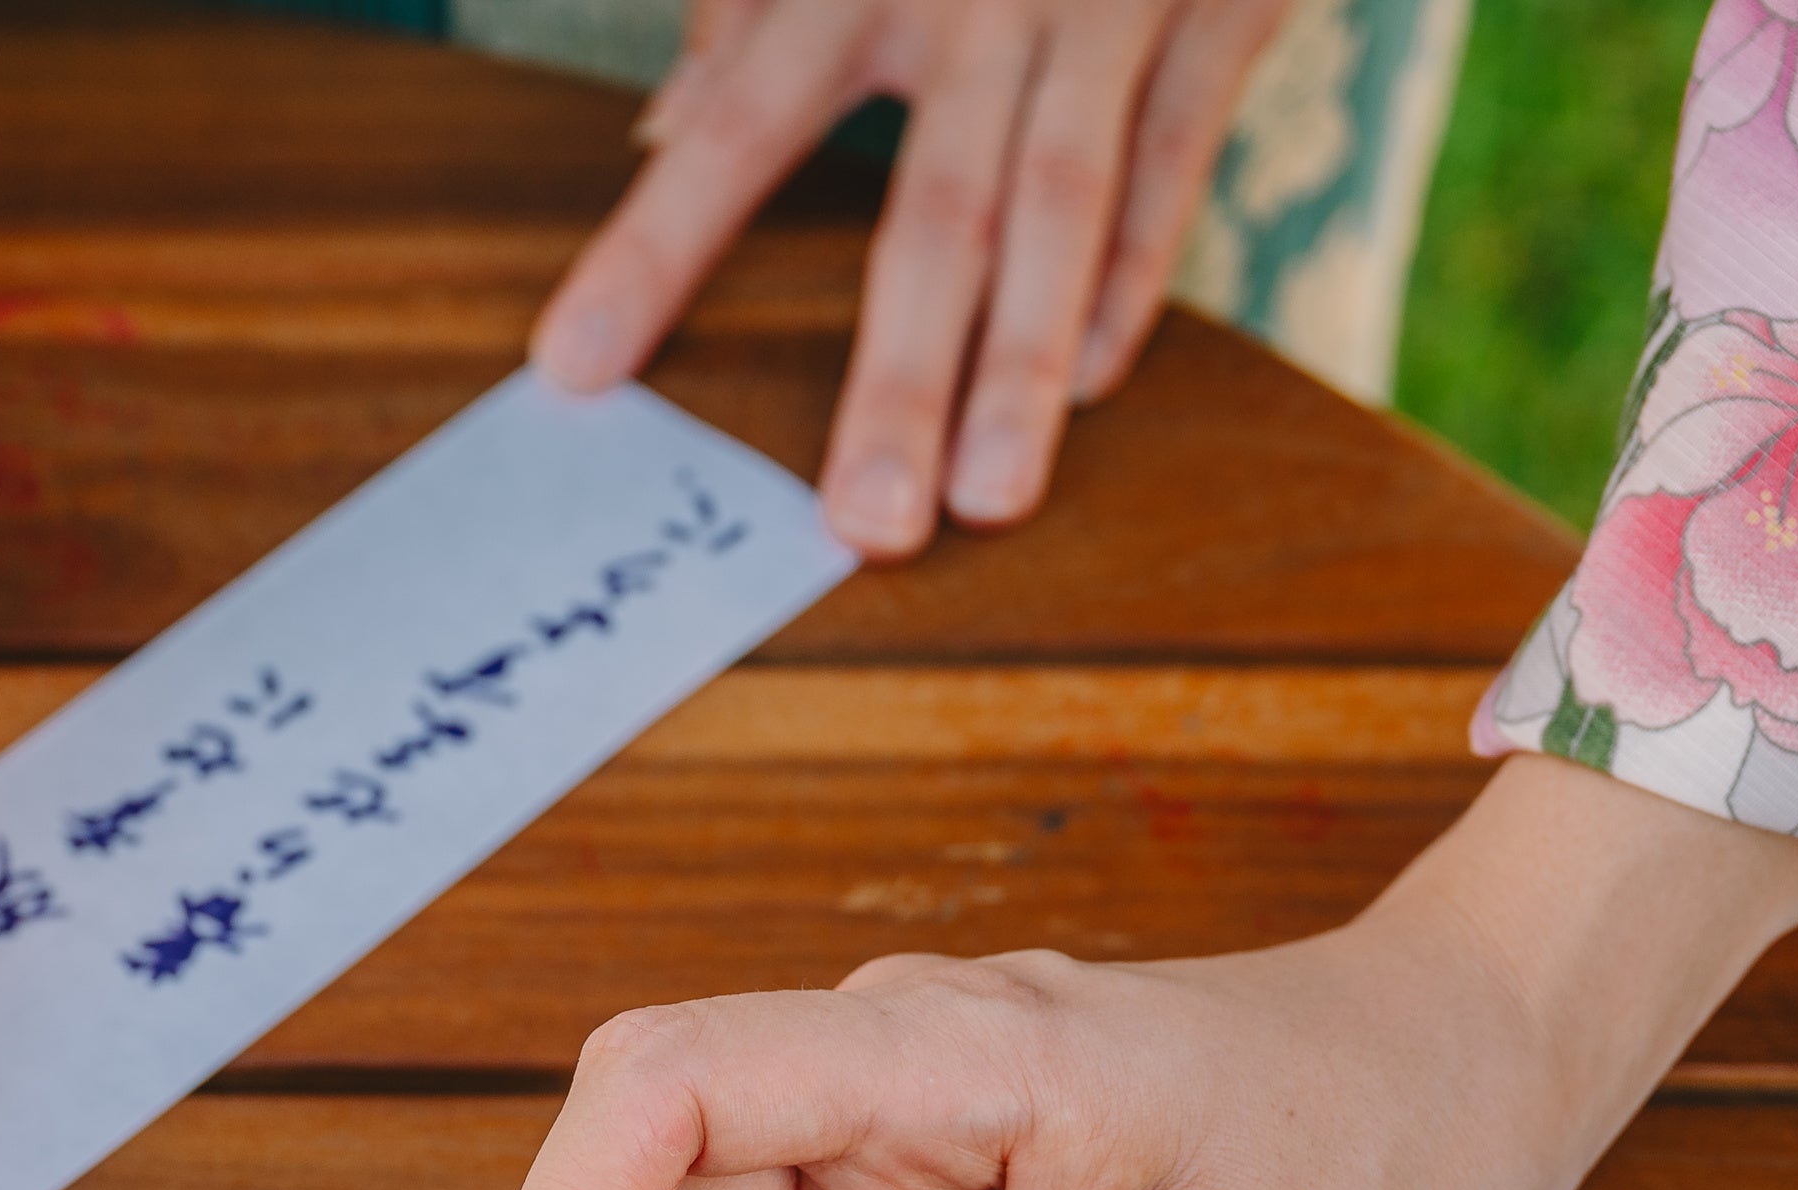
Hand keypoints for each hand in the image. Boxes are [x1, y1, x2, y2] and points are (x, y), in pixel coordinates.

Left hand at [533, 0, 1300, 555]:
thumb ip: (751, 6)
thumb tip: (665, 131)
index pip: (735, 126)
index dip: (655, 248)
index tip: (574, 369)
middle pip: (933, 212)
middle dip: (901, 380)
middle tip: (864, 527)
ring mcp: (1107, 3)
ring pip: (1063, 207)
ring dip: (1025, 366)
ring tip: (988, 501)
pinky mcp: (1223, 3)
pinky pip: (1173, 157)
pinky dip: (1134, 273)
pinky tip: (1093, 381)